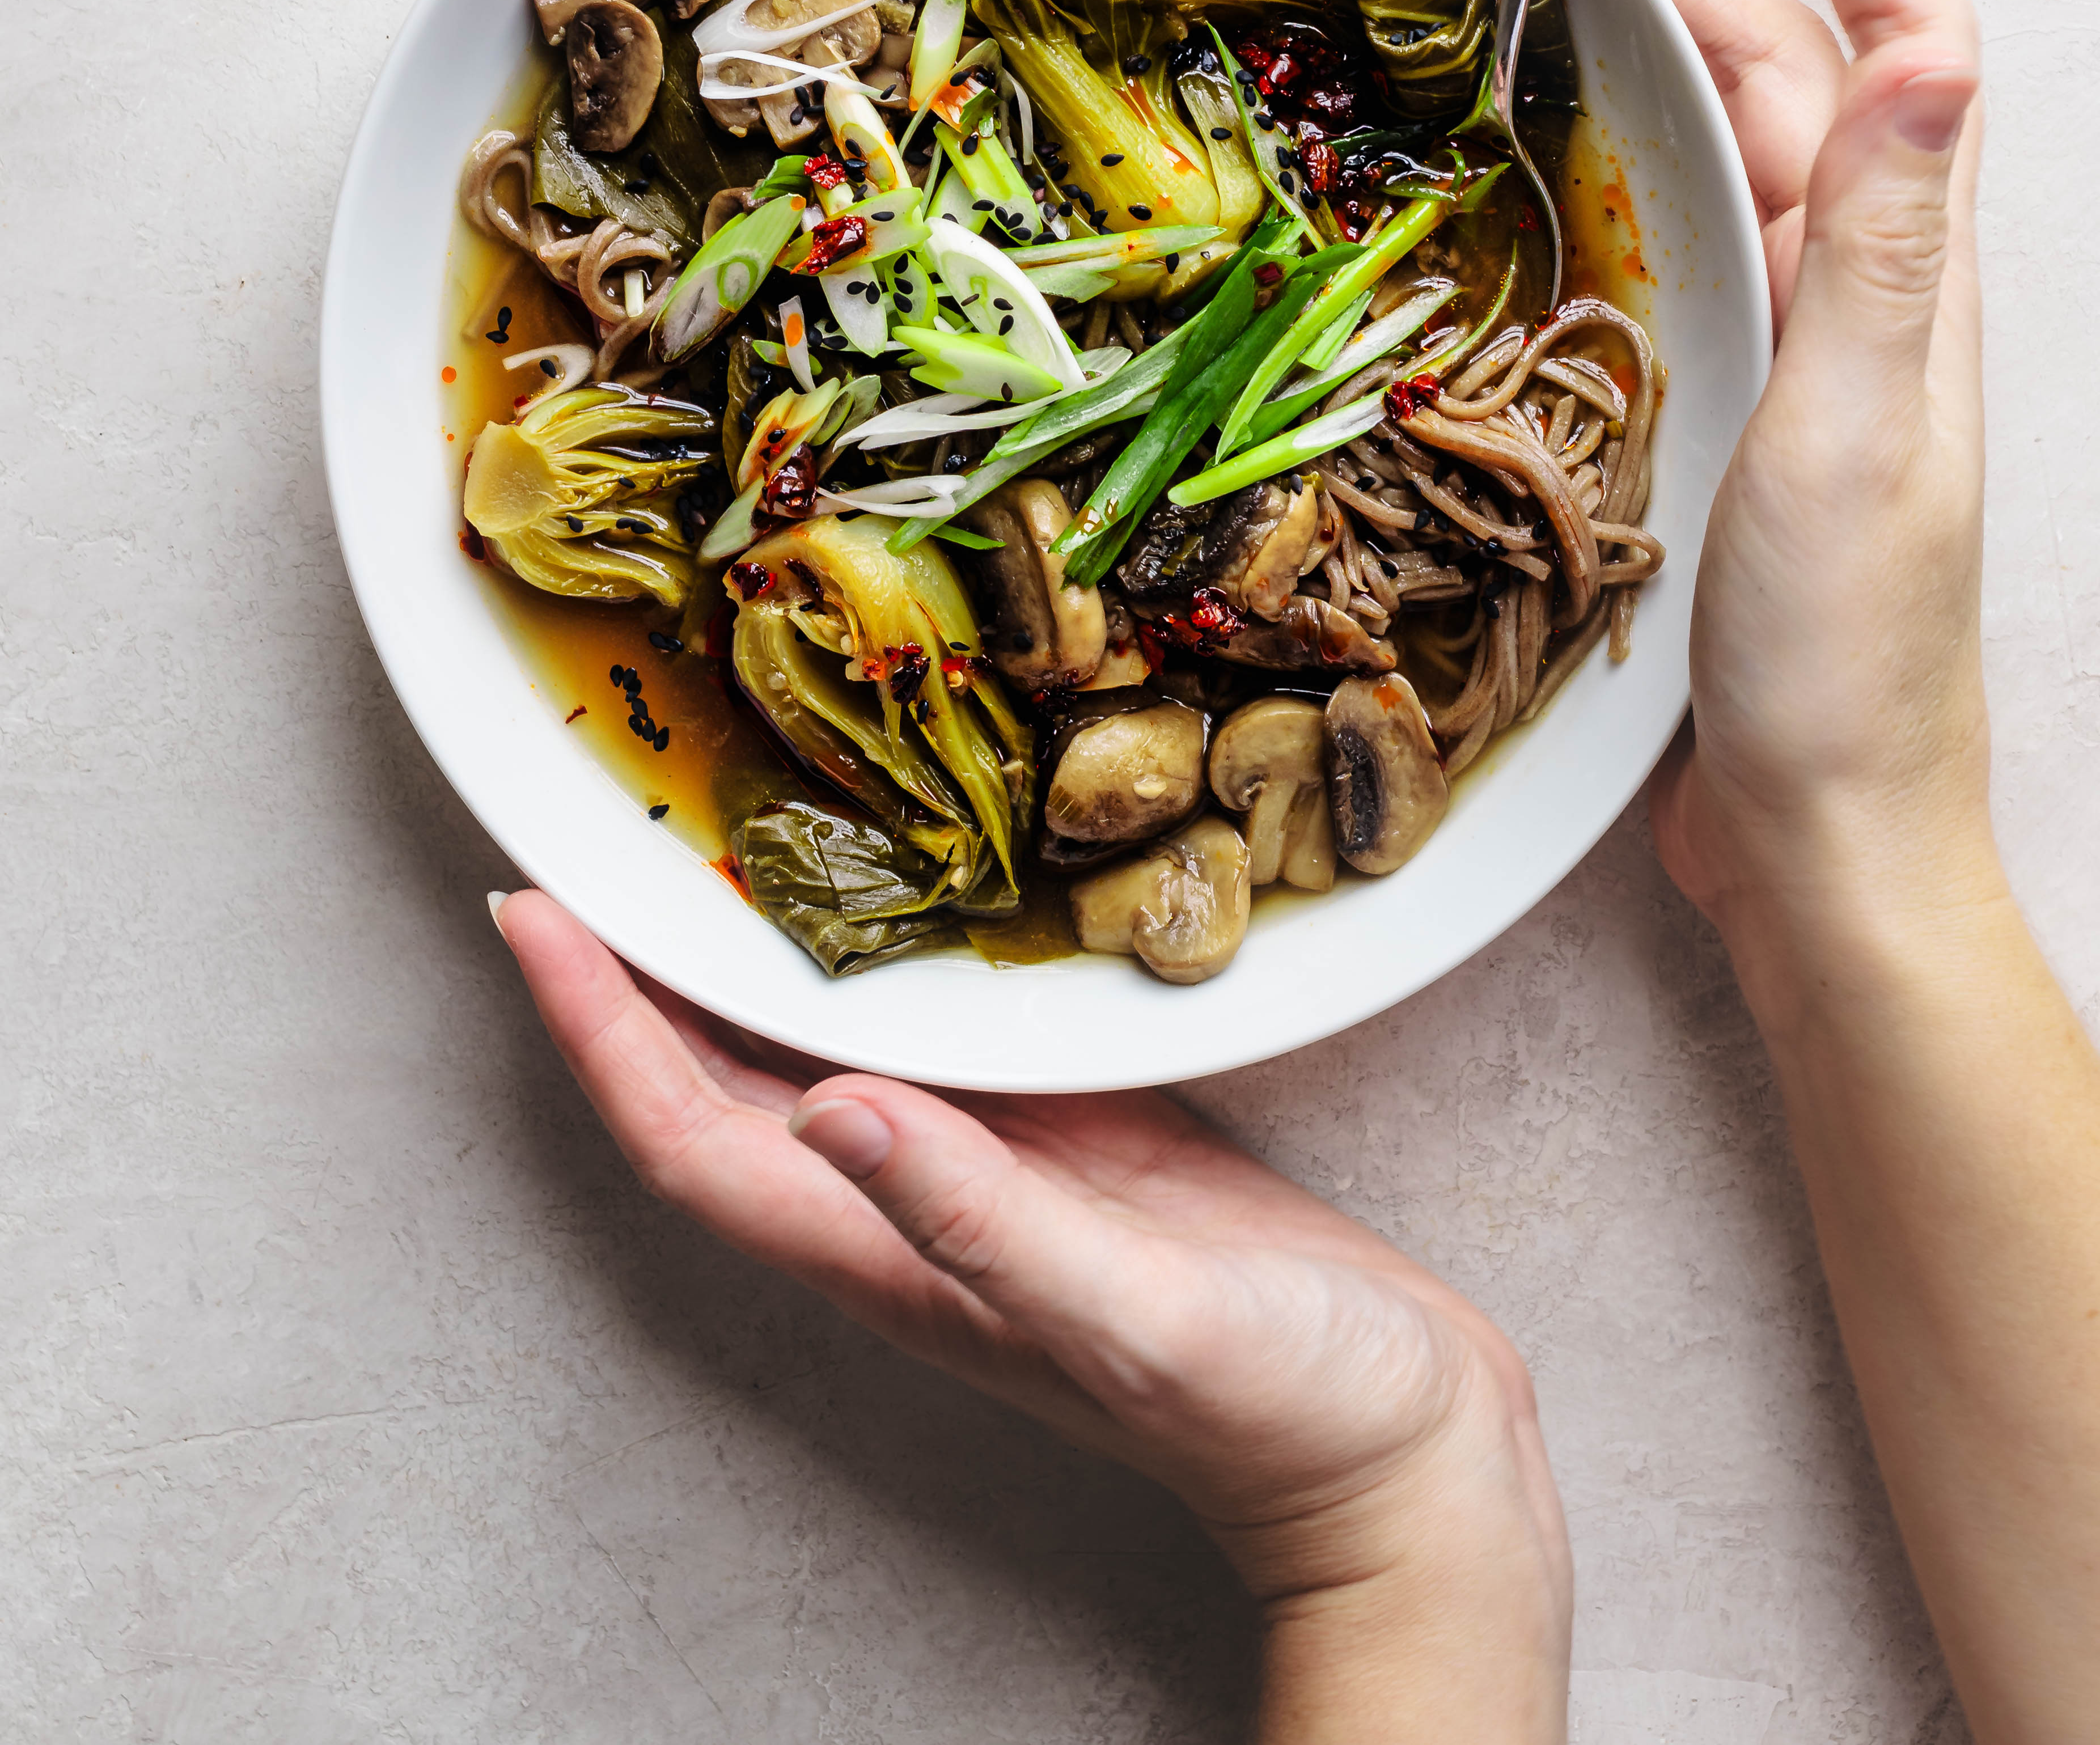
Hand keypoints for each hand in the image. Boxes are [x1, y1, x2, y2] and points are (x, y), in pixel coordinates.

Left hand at [492, 888, 1570, 1739]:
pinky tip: (888, 899)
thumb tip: (830, 1112)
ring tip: (684, 850)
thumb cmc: (1286, 1411)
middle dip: (626, 982)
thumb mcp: (1134, 1310)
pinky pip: (925, 1044)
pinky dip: (873, 968)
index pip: (690, 1138)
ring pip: (809, 1062)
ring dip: (731, 970)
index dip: (597, 1030)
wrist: (1405, 1457)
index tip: (527, 916)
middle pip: (716, 1093)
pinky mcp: (1070, 1146)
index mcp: (898, 1261)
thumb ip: (983, 1220)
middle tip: (570, 847)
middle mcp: (914, 1218)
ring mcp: (989, 1181)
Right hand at [1574, 0, 1993, 946]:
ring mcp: (1787, 351)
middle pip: (1787, 74)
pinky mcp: (1721, 413)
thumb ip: (1890, 242)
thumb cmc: (1847, 661)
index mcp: (1902, 278)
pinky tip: (1539, 162)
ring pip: (1721, 152)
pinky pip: (1673, 247)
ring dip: (1645, 48)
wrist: (1822, 844)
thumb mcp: (1866, 433)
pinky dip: (1612, 171)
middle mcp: (1854, 293)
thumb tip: (1934, 45)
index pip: (1899, 40)